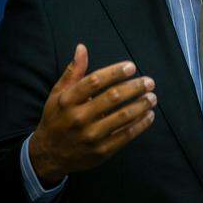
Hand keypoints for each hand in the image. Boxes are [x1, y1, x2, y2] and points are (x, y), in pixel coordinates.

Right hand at [28, 44, 155, 186]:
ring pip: (122, 117)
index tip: (131, 66)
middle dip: (134, 87)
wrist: (50, 155)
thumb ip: (73, 72)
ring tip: (152, 97)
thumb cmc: (56, 119)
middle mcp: (78, 118)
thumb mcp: (58, 94)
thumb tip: (82, 48)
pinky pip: (125, 135)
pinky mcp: (101, 151)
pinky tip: (149, 115)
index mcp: (67, 100)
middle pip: (112, 97)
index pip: (94, 81)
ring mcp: (90, 136)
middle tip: (149, 82)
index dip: (115, 72)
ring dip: (141, 105)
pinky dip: (140, 124)